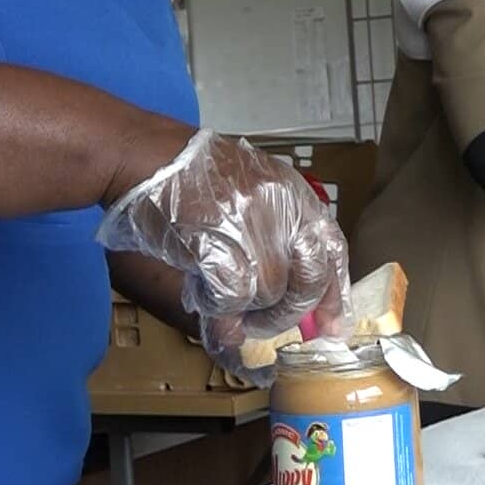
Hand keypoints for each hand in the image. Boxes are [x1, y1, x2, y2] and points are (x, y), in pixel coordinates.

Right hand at [96, 131, 351, 383]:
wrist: (148, 157)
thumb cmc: (194, 178)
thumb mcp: (251, 193)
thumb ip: (274, 238)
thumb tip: (280, 297)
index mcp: (295, 194)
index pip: (333, 249)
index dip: (335, 293)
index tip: (332, 326)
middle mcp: (283, 208)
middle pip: (308, 279)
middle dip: (287, 313)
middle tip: (259, 324)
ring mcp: (253, 226)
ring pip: (270, 292)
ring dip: (245, 311)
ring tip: (219, 303)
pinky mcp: (220, 243)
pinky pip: (232, 296)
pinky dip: (216, 306)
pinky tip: (200, 293)